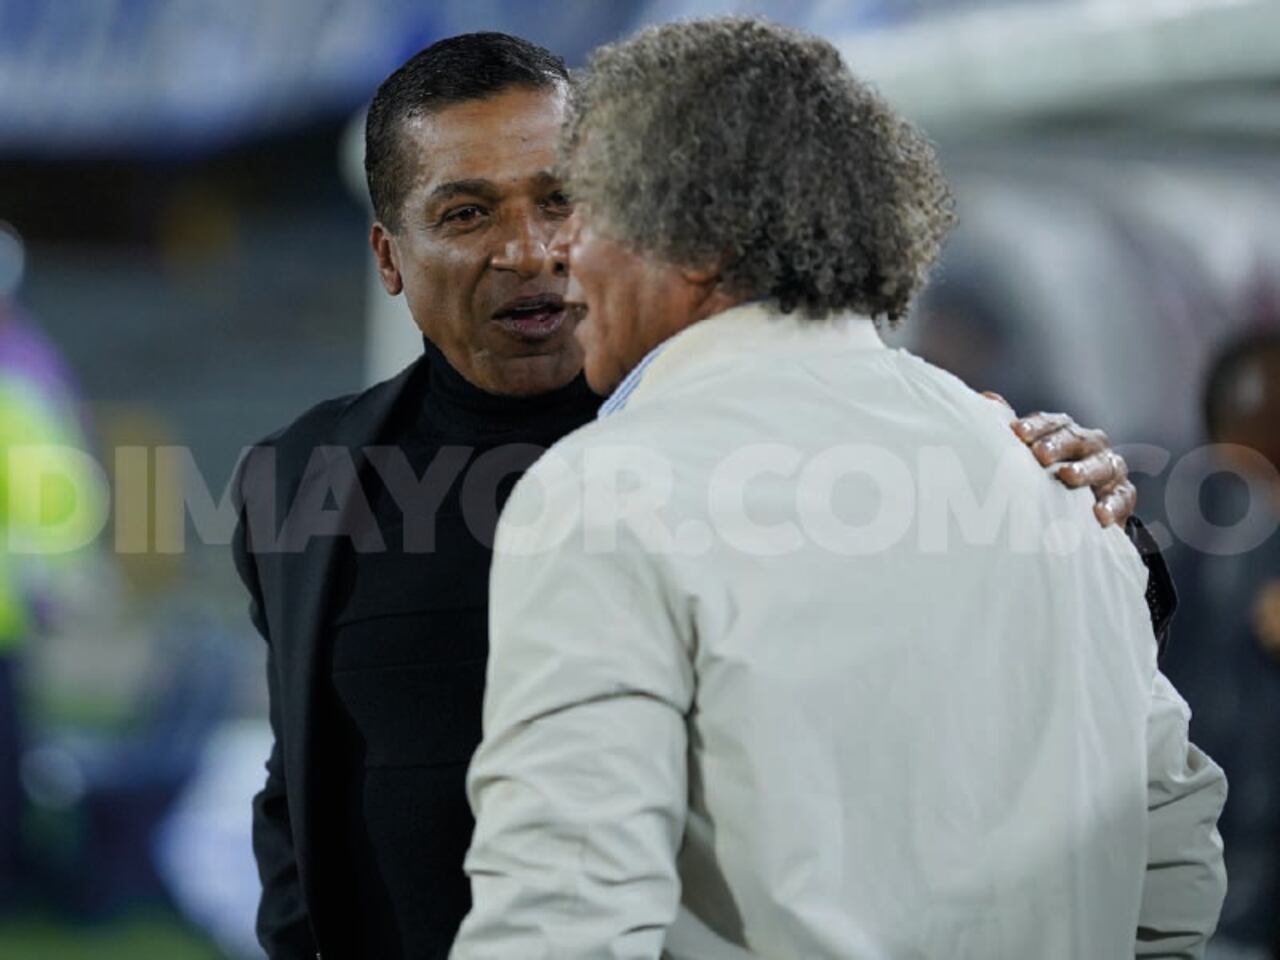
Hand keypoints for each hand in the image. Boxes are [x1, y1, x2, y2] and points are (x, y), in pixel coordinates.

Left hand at [983, 393, 1135, 527]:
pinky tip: (1099, 515)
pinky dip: (1112, 504)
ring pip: (1102, 464)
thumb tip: (986, 398)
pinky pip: (1121, 497)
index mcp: (1065, 432)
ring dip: (1085, 470)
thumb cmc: (1048, 474)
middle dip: (1058, 444)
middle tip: (1039, 454)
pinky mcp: (1122, 494)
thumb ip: (1011, 429)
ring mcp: (1109, 468)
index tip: (1018, 432)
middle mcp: (1090, 446)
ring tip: (1069, 476)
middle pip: (1076, 439)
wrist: (1083, 508)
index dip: (1036, 427)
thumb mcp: (1030, 453)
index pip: (1052, 424)